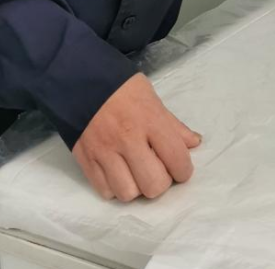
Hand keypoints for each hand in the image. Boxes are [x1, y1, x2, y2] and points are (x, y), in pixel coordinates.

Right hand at [72, 73, 201, 201]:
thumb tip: (194, 143)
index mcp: (150, 120)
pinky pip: (105, 192)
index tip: (180, 168)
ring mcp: (104, 151)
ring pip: (128, 194)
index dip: (184, 170)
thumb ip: (173, 124)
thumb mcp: (152, 98)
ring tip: (135, 173)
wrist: (80, 80)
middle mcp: (128, 139)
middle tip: (157, 170)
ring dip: (136, 188)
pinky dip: (114, 188)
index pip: (177, 158)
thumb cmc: (122, 89)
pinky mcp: (86, 160)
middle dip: (161, 182)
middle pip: (154, 185)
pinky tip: (117, 173)